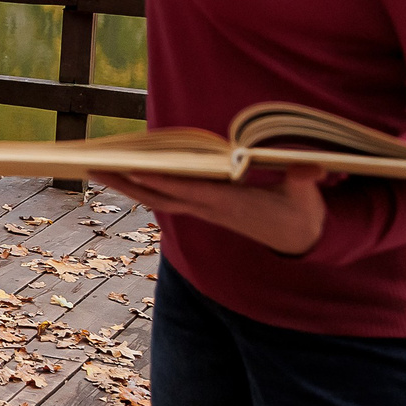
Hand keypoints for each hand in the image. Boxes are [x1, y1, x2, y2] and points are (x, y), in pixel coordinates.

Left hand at [92, 165, 328, 257]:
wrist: (301, 239)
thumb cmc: (301, 212)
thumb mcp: (305, 196)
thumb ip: (304, 181)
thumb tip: (313, 168)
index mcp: (228, 204)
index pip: (186, 190)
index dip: (159, 180)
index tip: (133, 168)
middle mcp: (208, 208)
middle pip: (158, 196)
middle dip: (126, 182)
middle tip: (92, 167)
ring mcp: (204, 209)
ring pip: (157, 198)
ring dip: (128, 185)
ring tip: (98, 169)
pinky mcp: (205, 208)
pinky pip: (167, 197)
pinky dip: (146, 186)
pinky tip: (128, 176)